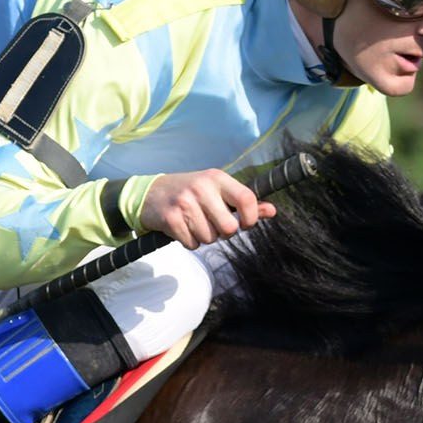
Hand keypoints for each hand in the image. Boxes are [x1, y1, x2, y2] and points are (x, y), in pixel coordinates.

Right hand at [139, 169, 276, 248]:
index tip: (246, 224)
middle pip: (229, 228)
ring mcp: (185, 203)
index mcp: (217, 178)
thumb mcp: (217, 191)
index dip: (252, 218)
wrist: (150, 193)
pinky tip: (183, 228)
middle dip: (223, 233)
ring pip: (210, 239)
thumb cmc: (191, 193)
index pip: (247, 198)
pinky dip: (190, 242)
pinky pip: (192, 244)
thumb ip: (244, 202)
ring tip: (194, 223)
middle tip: (213, 224)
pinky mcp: (170, 218)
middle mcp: (202, 188)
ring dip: (204, 237)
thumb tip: (272, 211)